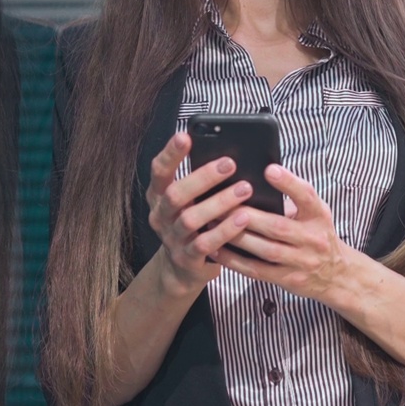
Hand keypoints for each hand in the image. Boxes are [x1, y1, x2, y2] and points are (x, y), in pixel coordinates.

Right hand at [144, 132, 255, 293]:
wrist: (181, 269)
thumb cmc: (194, 222)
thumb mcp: (190, 200)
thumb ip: (201, 181)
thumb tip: (230, 153)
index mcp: (160, 195)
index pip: (159, 170)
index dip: (170, 153)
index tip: (185, 136)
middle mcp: (161, 215)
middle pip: (175, 193)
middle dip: (203, 177)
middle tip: (230, 163)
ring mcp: (172, 238)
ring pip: (190, 219)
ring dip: (219, 203)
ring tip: (245, 189)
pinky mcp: (187, 258)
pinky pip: (204, 244)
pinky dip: (225, 230)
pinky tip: (243, 218)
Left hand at [216, 165, 351, 302]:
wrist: (336, 274)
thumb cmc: (317, 235)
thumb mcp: (315, 214)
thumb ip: (294, 199)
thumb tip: (256, 182)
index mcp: (318, 215)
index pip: (307, 195)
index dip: (288, 182)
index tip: (269, 169)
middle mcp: (312, 238)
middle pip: (277, 226)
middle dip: (247, 215)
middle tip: (221, 203)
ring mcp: (301, 261)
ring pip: (265, 249)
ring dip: (237, 237)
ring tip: (214, 225)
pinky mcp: (288, 279)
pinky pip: (257, 270)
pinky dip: (235, 261)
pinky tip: (218, 250)